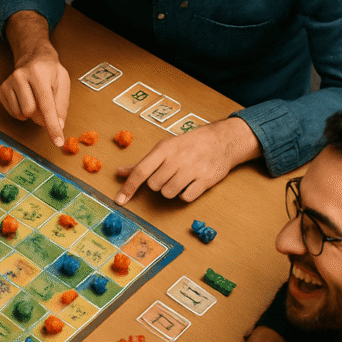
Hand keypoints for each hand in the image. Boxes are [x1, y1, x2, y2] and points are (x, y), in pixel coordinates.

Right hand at [0, 47, 68, 145]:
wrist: (33, 57)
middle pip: (31, 112)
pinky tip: (26, 99)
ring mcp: (8, 82)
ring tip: (35, 98)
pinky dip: (22, 112)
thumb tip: (58, 126)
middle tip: (45, 103)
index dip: (52, 125)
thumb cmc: (50, 71)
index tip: (57, 141)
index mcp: (39, 73)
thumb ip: (62, 105)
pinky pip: (13, 113)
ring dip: (31, 113)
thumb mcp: (63, 83)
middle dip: (41, 114)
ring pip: (21, 114)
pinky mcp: (1, 90)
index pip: (46, 105)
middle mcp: (20, 76)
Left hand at [114, 117, 260, 203]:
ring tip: (181, 178)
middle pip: (154, 186)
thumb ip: (142, 163)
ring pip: (168, 193)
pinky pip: (186, 197)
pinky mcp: (205, 180)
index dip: (129, 187)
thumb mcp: (164, 147)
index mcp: (164, 149)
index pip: (140, 171)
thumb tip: (119, 172)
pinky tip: (191, 183)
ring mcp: (192, 169)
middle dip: (159, 184)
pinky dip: (186, 194)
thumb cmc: (188, 145)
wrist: (221, 141)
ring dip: (172, 190)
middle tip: (170, 174)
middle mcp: (177, 158)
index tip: (120, 201)